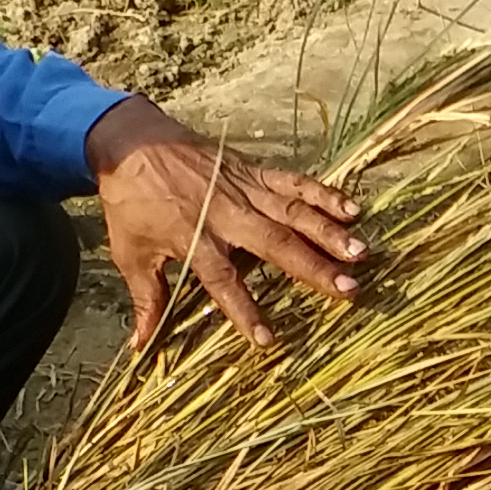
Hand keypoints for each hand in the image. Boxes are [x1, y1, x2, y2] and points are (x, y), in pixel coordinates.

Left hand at [85, 95, 365, 352]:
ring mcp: (244, 189)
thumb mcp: (131, 253)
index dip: (244, 310)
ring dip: (328, 232)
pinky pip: (293, 182)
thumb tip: (140, 347)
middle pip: (275, 243)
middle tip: (348, 289)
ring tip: (360, 251)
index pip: (223, 280)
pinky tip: (351, 208)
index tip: (268, 340)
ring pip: (293, 211)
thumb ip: (147, 300)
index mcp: (194, 238)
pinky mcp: (253, 170)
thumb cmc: (131, 202)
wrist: (132, 142)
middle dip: (313, 268)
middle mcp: (226, 214)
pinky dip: (322, 193)